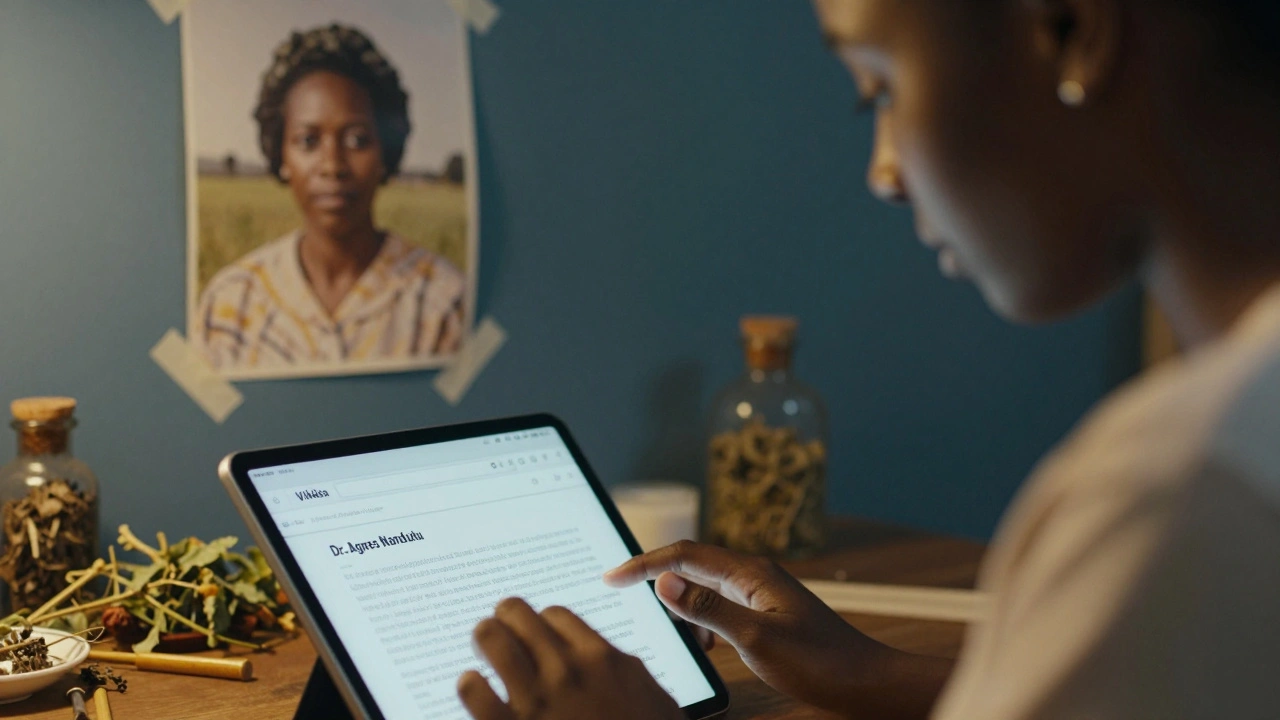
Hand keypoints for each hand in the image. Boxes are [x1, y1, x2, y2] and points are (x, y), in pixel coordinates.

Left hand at [457, 597, 682, 719]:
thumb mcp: (652, 698)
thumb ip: (622, 670)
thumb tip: (604, 655)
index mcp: (602, 659)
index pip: (555, 614)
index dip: (542, 622)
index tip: (537, 631)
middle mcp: (567, 671)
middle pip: (518, 614)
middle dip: (506, 618)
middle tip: (500, 625)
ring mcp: (536, 700)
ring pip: (491, 639)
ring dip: (484, 637)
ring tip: (483, 643)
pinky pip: (473, 689)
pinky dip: (469, 684)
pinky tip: (474, 688)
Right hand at [603, 540, 896, 714]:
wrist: (866, 683)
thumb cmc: (820, 662)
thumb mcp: (756, 639)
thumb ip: (708, 608)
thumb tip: (664, 580)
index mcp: (750, 573)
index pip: (685, 554)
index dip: (644, 563)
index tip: (611, 578)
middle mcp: (754, 576)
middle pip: (691, 565)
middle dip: (656, 579)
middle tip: (623, 597)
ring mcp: (761, 595)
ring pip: (704, 589)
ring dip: (679, 606)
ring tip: (664, 630)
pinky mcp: (766, 614)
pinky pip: (720, 609)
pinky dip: (700, 624)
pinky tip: (701, 647)